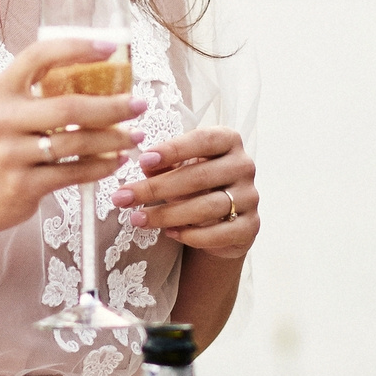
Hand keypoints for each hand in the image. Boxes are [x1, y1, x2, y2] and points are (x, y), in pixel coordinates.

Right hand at [0, 37, 143, 237]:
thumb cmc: (0, 146)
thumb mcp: (9, 111)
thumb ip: (41, 93)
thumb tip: (102, 77)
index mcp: (2, 90)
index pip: (39, 56)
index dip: (76, 48)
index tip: (110, 49)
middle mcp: (3, 118)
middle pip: (69, 107)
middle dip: (113, 106)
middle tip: (139, 104)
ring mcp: (11, 154)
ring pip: (76, 142)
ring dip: (114, 139)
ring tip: (136, 136)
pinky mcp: (23, 185)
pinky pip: (73, 173)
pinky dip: (101, 167)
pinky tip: (117, 161)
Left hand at [114, 128, 258, 258]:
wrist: (224, 222)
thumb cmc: (196, 186)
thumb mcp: (180, 169)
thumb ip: (164, 164)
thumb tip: (145, 164)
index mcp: (229, 141)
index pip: (203, 140)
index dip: (173, 150)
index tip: (143, 160)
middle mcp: (244, 166)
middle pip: (199, 176)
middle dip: (156, 188)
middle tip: (124, 197)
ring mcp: (251, 197)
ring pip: (207, 207)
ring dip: (167, 214)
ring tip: (138, 219)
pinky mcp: (250, 227)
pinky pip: (219, 233)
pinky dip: (191, 235)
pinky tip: (169, 233)